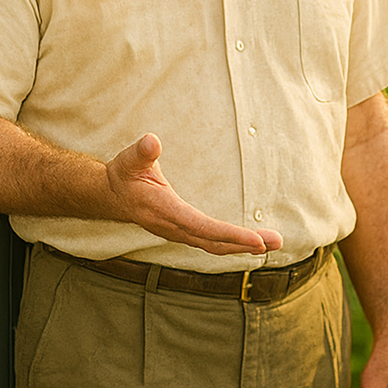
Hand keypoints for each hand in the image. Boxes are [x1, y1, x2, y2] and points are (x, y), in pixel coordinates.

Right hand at [104, 134, 282, 255]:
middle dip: (246, 244)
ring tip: (274, 243)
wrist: (109, 195)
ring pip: (215, 245)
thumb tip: (151, 141)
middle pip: (215, 242)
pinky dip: (232, 244)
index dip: (231, 235)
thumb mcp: (128, 160)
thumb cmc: (122, 175)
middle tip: (277, 242)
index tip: (257, 240)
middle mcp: (174, 227)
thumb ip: (141, 152)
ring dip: (243, 246)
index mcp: (164, 211)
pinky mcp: (183, 231)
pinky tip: (250, 242)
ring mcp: (179, 232)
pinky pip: (211, 242)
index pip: (204, 228)